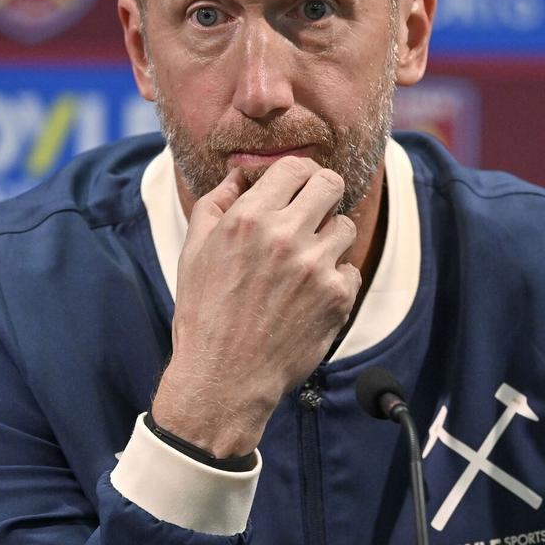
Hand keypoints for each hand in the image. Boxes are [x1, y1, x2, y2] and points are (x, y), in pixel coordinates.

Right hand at [151, 156, 360, 456]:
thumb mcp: (194, 252)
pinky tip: (310, 293)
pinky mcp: (337, 297)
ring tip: (307, 258)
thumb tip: (239, 175)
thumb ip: (215, 204)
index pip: (294, 167)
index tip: (296, 185)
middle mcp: (285, 236)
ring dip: (329, 236)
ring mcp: (315, 267)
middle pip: (330, 184)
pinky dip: (335, 277)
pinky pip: (350, 268)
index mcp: (248, 219)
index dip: (297, 173)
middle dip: (322, 193)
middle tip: (312, 210)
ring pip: (345, 225)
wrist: (223, 378)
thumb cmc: (204, 314)